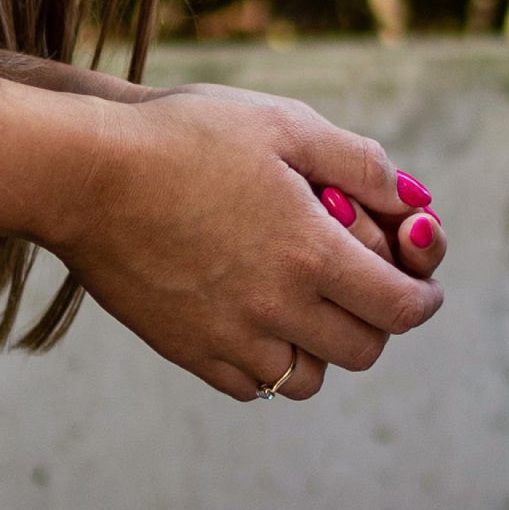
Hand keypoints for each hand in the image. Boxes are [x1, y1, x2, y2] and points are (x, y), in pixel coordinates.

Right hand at [0, 70, 445, 401]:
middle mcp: (278, 306)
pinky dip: (268, 365)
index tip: (421, 289)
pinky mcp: (188, 351)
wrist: (85, 174)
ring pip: (307, 379)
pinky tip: (259, 324)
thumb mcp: (284, 124)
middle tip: (367, 294)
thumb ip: (358, 162)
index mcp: (313, 252)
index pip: (401, 308)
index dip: (423, 299)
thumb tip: (410, 196)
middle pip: (363, 350)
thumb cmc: (184, 137)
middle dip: (379, 323)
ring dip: (324, 350)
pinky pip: (250, 385)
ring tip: (309, 310)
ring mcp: (230, 336)